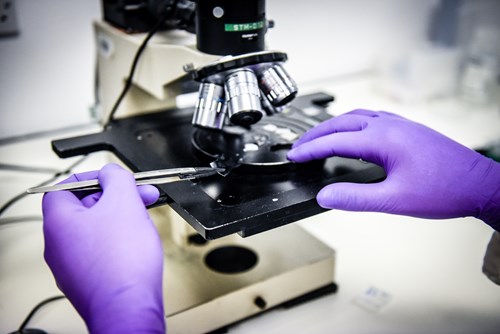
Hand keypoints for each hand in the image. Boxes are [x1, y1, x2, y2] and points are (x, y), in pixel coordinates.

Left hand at [42, 163, 164, 333]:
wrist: (129, 307)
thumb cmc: (123, 262)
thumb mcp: (124, 202)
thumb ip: (116, 178)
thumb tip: (112, 172)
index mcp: (58, 222)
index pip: (66, 187)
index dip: (94, 177)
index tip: (115, 178)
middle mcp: (59, 246)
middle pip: (86, 208)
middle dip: (117, 198)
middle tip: (142, 196)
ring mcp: (73, 266)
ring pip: (97, 230)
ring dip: (121, 219)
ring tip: (145, 220)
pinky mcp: (90, 280)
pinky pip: (103, 251)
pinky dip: (120, 242)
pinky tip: (139, 244)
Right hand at [287, 109, 499, 228]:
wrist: (480, 184)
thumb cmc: (445, 190)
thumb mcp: (395, 200)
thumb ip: (355, 198)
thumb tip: (325, 196)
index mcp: (383, 139)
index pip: (335, 141)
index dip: (310, 149)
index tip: (294, 155)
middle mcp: (389, 126)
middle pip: (341, 122)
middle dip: (316, 134)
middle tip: (299, 146)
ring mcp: (399, 124)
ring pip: (355, 116)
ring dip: (333, 126)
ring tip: (319, 138)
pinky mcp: (407, 128)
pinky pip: (371, 117)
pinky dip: (351, 123)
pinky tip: (352, 133)